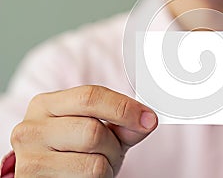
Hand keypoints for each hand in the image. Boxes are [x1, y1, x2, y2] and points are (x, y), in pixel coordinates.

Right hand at [10, 85, 157, 176]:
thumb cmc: (73, 151)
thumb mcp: (99, 131)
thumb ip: (122, 123)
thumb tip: (148, 119)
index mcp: (46, 104)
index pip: (90, 96)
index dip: (124, 107)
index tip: (149, 119)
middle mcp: (31, 128)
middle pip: (93, 131)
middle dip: (114, 146)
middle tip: (114, 152)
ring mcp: (28, 158)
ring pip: (93, 162)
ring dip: (108, 166)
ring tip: (98, 166)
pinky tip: (85, 177)